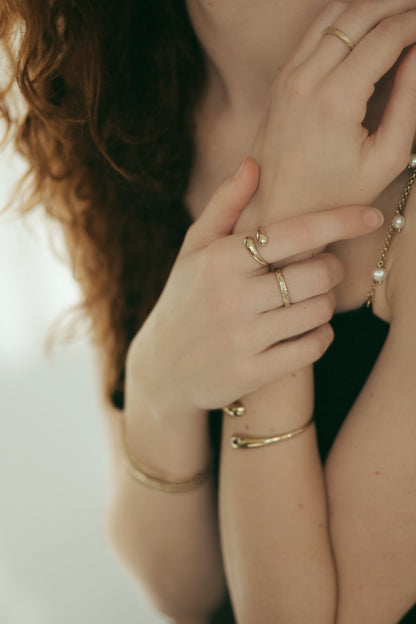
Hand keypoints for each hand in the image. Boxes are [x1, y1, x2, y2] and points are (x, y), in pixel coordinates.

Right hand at [126, 159, 382, 414]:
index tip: (371, 216)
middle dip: (333, 270)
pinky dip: (321, 336)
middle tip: (325, 270)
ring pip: (319, 311)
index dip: (340, 220)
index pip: (294, 232)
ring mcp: (242, 337)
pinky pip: (312, 348)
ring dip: (326, 304)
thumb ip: (225, 205)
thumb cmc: (185, 298)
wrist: (163, 366)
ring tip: (311, 299)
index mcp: (221, 259)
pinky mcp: (252, 372)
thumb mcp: (194, 249)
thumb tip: (254, 163)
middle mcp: (231, 296)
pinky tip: (308, 329)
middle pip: (318, 274)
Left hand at [243, 0, 415, 225]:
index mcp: (335, 99)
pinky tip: (366, 27)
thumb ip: (408, 101)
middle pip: (360, 13)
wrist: (277, 212)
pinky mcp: (280, 81)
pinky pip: (312, 32)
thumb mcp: (385, 158)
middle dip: (398, 5)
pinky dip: (343, 19)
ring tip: (399, 14)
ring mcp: (287, 77)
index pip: (387, 36)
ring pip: (333, 14)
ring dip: (370, 6)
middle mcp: (305, 79)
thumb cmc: (334, 196)